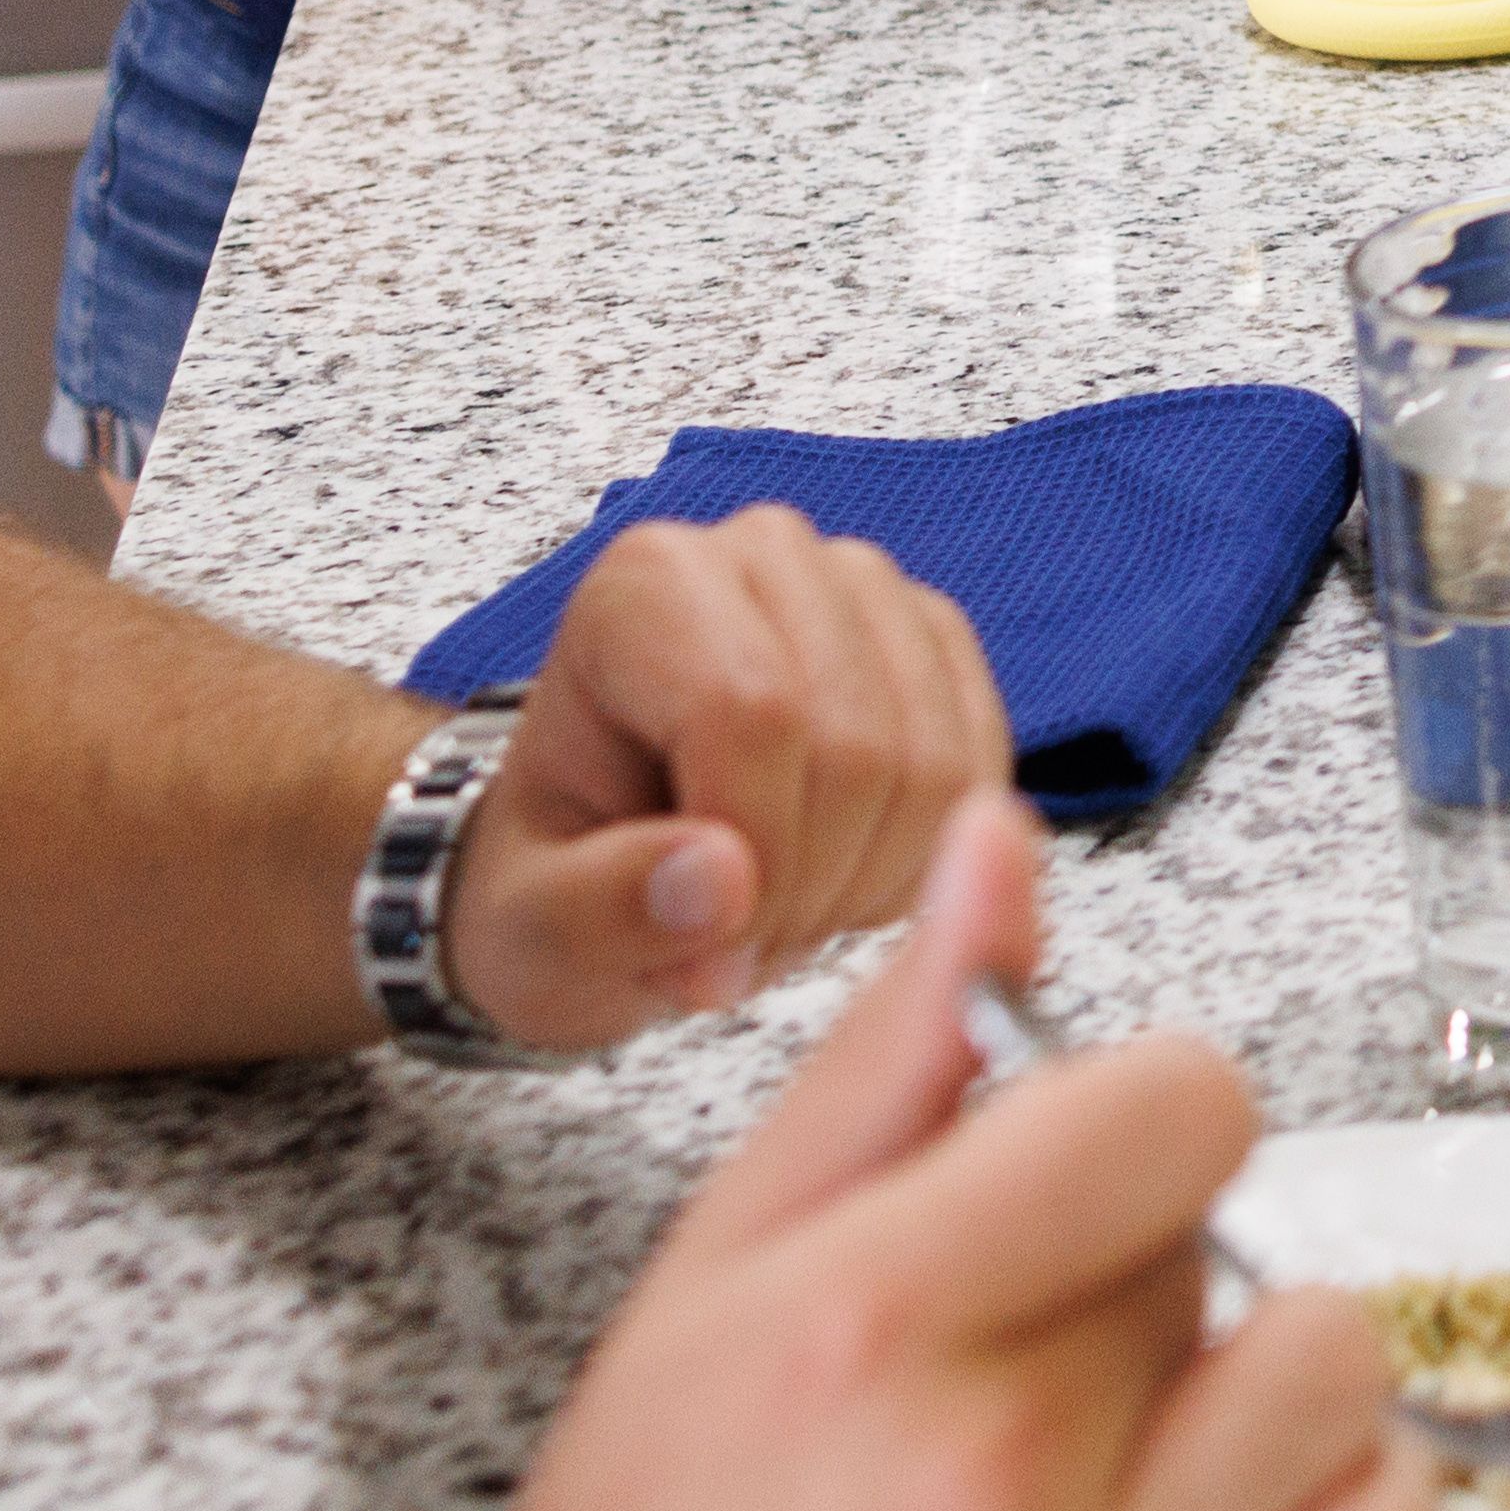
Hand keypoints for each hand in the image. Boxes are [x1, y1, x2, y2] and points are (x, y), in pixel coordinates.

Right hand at [224, 804, 1425, 1510]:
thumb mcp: (715, 1290)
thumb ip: (888, 1062)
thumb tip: (1006, 851)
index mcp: (864, 1320)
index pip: (1174, 1101)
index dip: (1141, 1123)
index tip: (1074, 1187)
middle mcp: (992, 1464)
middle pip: (1225, 1239)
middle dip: (1144, 1276)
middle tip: (1028, 1373)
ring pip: (1337, 1371)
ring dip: (1255, 1392)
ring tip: (1126, 1459)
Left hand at [436, 509, 1009, 1048]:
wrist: (611, 865)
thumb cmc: (560, 883)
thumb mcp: (528, 929)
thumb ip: (596, 909)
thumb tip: (721, 881)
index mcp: (645, 587)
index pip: (752, 714)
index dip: (755, 861)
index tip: (708, 956)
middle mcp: (764, 555)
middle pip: (856, 746)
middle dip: (809, 889)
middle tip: (738, 949)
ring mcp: (869, 591)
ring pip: (934, 768)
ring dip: (867, 886)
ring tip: (779, 917)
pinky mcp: (938, 642)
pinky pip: (981, 777)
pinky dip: (923, 864)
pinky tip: (840, 880)